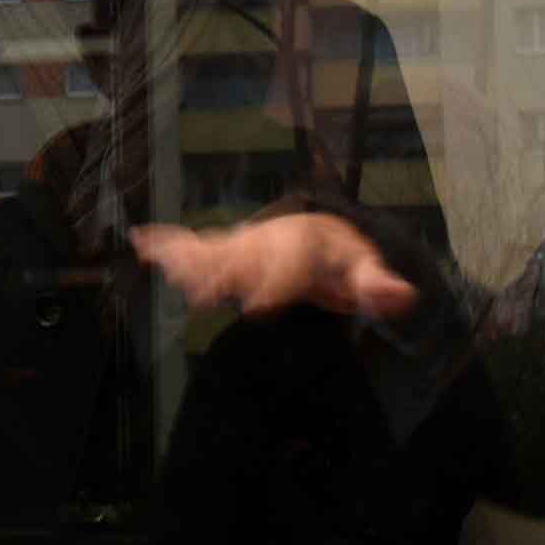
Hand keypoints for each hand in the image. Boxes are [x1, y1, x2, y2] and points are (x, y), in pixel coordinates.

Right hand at [130, 213, 416, 320]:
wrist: (321, 236)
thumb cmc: (343, 260)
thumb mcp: (366, 272)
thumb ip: (379, 286)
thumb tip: (402, 294)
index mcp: (304, 243)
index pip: (289, 264)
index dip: (275, 285)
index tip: (260, 308)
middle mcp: (268, 239)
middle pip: (243, 255)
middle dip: (225, 272)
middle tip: (206, 293)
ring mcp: (243, 242)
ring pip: (215, 249)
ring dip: (192, 260)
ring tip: (172, 271)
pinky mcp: (226, 249)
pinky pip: (195, 244)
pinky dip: (167, 243)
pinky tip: (142, 245)